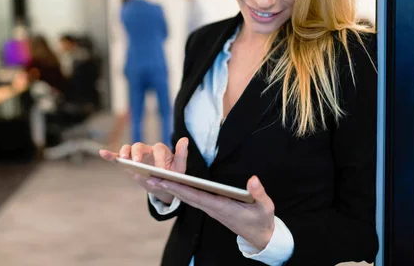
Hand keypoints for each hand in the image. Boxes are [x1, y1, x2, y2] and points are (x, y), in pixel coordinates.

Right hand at [99, 137, 188, 204]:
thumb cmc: (172, 174)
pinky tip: (102, 153)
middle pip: (140, 146)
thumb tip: (185, 139)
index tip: (161, 171)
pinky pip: (118, 157)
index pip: (158, 150)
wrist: (164, 183)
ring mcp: (136, 155)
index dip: (159, 160)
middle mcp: (147, 150)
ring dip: (125, 153)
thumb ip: (182, 154)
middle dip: (138, 153)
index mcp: (161, 150)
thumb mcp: (180, 167)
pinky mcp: (128, 162)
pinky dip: (110, 155)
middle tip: (138, 162)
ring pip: (129, 149)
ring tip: (124, 160)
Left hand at [159, 176, 274, 249]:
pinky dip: (180, 190)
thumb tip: (253, 179)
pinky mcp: (212, 208)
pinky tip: (171, 184)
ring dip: (170, 188)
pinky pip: (192, 198)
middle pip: (186, 196)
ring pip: (187, 198)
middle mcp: (213, 208)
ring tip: (154, 178)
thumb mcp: (265, 207)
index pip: (198, 196)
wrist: (260, 236)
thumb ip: (258, 193)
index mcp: (223, 207)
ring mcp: (211, 209)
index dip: (181, 188)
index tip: (166, 180)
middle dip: (168, 186)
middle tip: (149, 177)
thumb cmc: (261, 220)